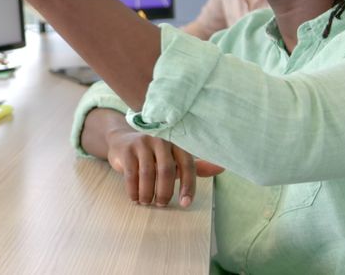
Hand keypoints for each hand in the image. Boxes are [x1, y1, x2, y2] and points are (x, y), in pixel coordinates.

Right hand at [105, 128, 224, 206]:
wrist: (123, 141)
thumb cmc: (154, 154)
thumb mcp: (175, 159)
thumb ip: (196, 166)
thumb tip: (222, 169)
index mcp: (176, 142)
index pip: (187, 165)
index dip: (188, 186)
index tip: (185, 204)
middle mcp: (160, 140)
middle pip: (166, 170)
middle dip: (165, 192)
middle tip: (161, 204)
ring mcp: (142, 144)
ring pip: (148, 174)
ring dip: (148, 193)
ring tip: (147, 202)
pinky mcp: (127, 151)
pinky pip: (131, 175)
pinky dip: (134, 191)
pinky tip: (135, 198)